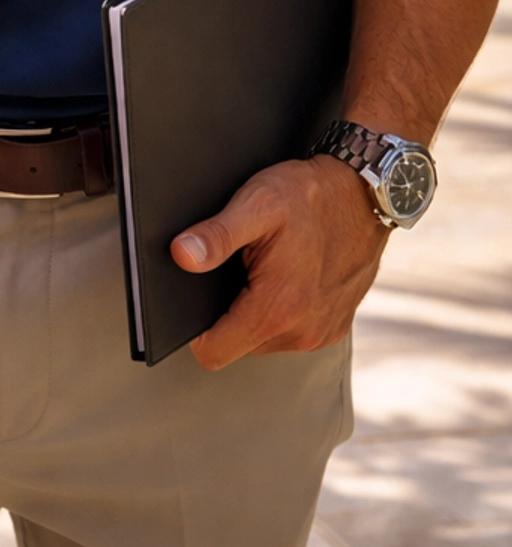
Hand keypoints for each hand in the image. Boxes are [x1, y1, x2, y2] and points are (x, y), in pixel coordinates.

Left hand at [171, 152, 387, 369]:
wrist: (364, 194)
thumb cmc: (311, 196)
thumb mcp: (257, 203)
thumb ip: (216, 236)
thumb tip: (181, 256)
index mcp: (278, 308)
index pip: (214, 352)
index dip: (197, 329)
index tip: (196, 298)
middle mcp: (302, 331)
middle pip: (238, 344)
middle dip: (229, 311)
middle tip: (240, 267)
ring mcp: (321, 332)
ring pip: (264, 339)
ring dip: (257, 310)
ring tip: (267, 267)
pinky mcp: (334, 327)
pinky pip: (292, 332)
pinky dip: (283, 309)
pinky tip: (288, 274)